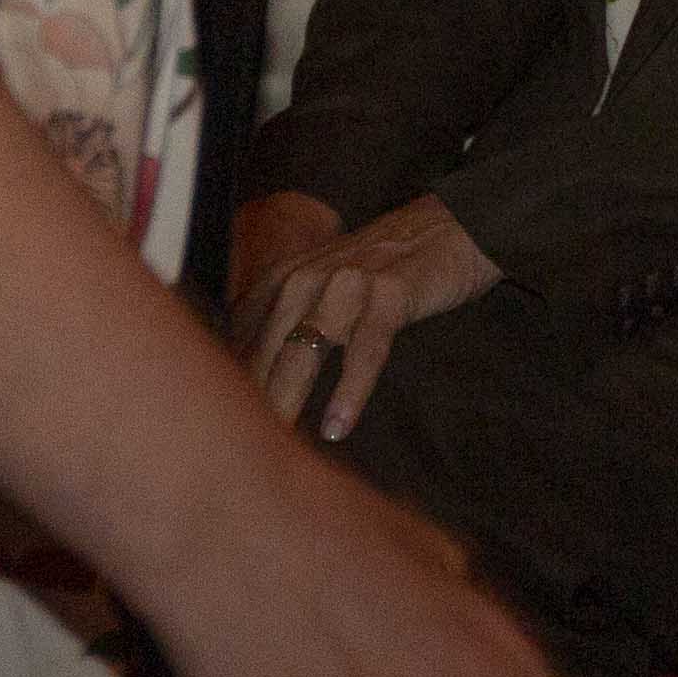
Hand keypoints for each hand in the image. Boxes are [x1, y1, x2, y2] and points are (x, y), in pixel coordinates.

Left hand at [243, 195, 499, 441]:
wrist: (454, 225)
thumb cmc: (387, 267)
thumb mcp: (326, 284)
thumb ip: (288, 321)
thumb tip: (251, 379)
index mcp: (284, 279)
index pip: (240, 342)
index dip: (228, 387)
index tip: (223, 431)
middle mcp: (306, 278)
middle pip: (265, 351)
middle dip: (247, 402)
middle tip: (236, 452)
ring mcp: (347, 284)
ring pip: (304, 350)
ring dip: (287, 398)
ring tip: (276, 444)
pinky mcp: (390, 294)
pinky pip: (365, 350)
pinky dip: (350, 391)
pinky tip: (337, 426)